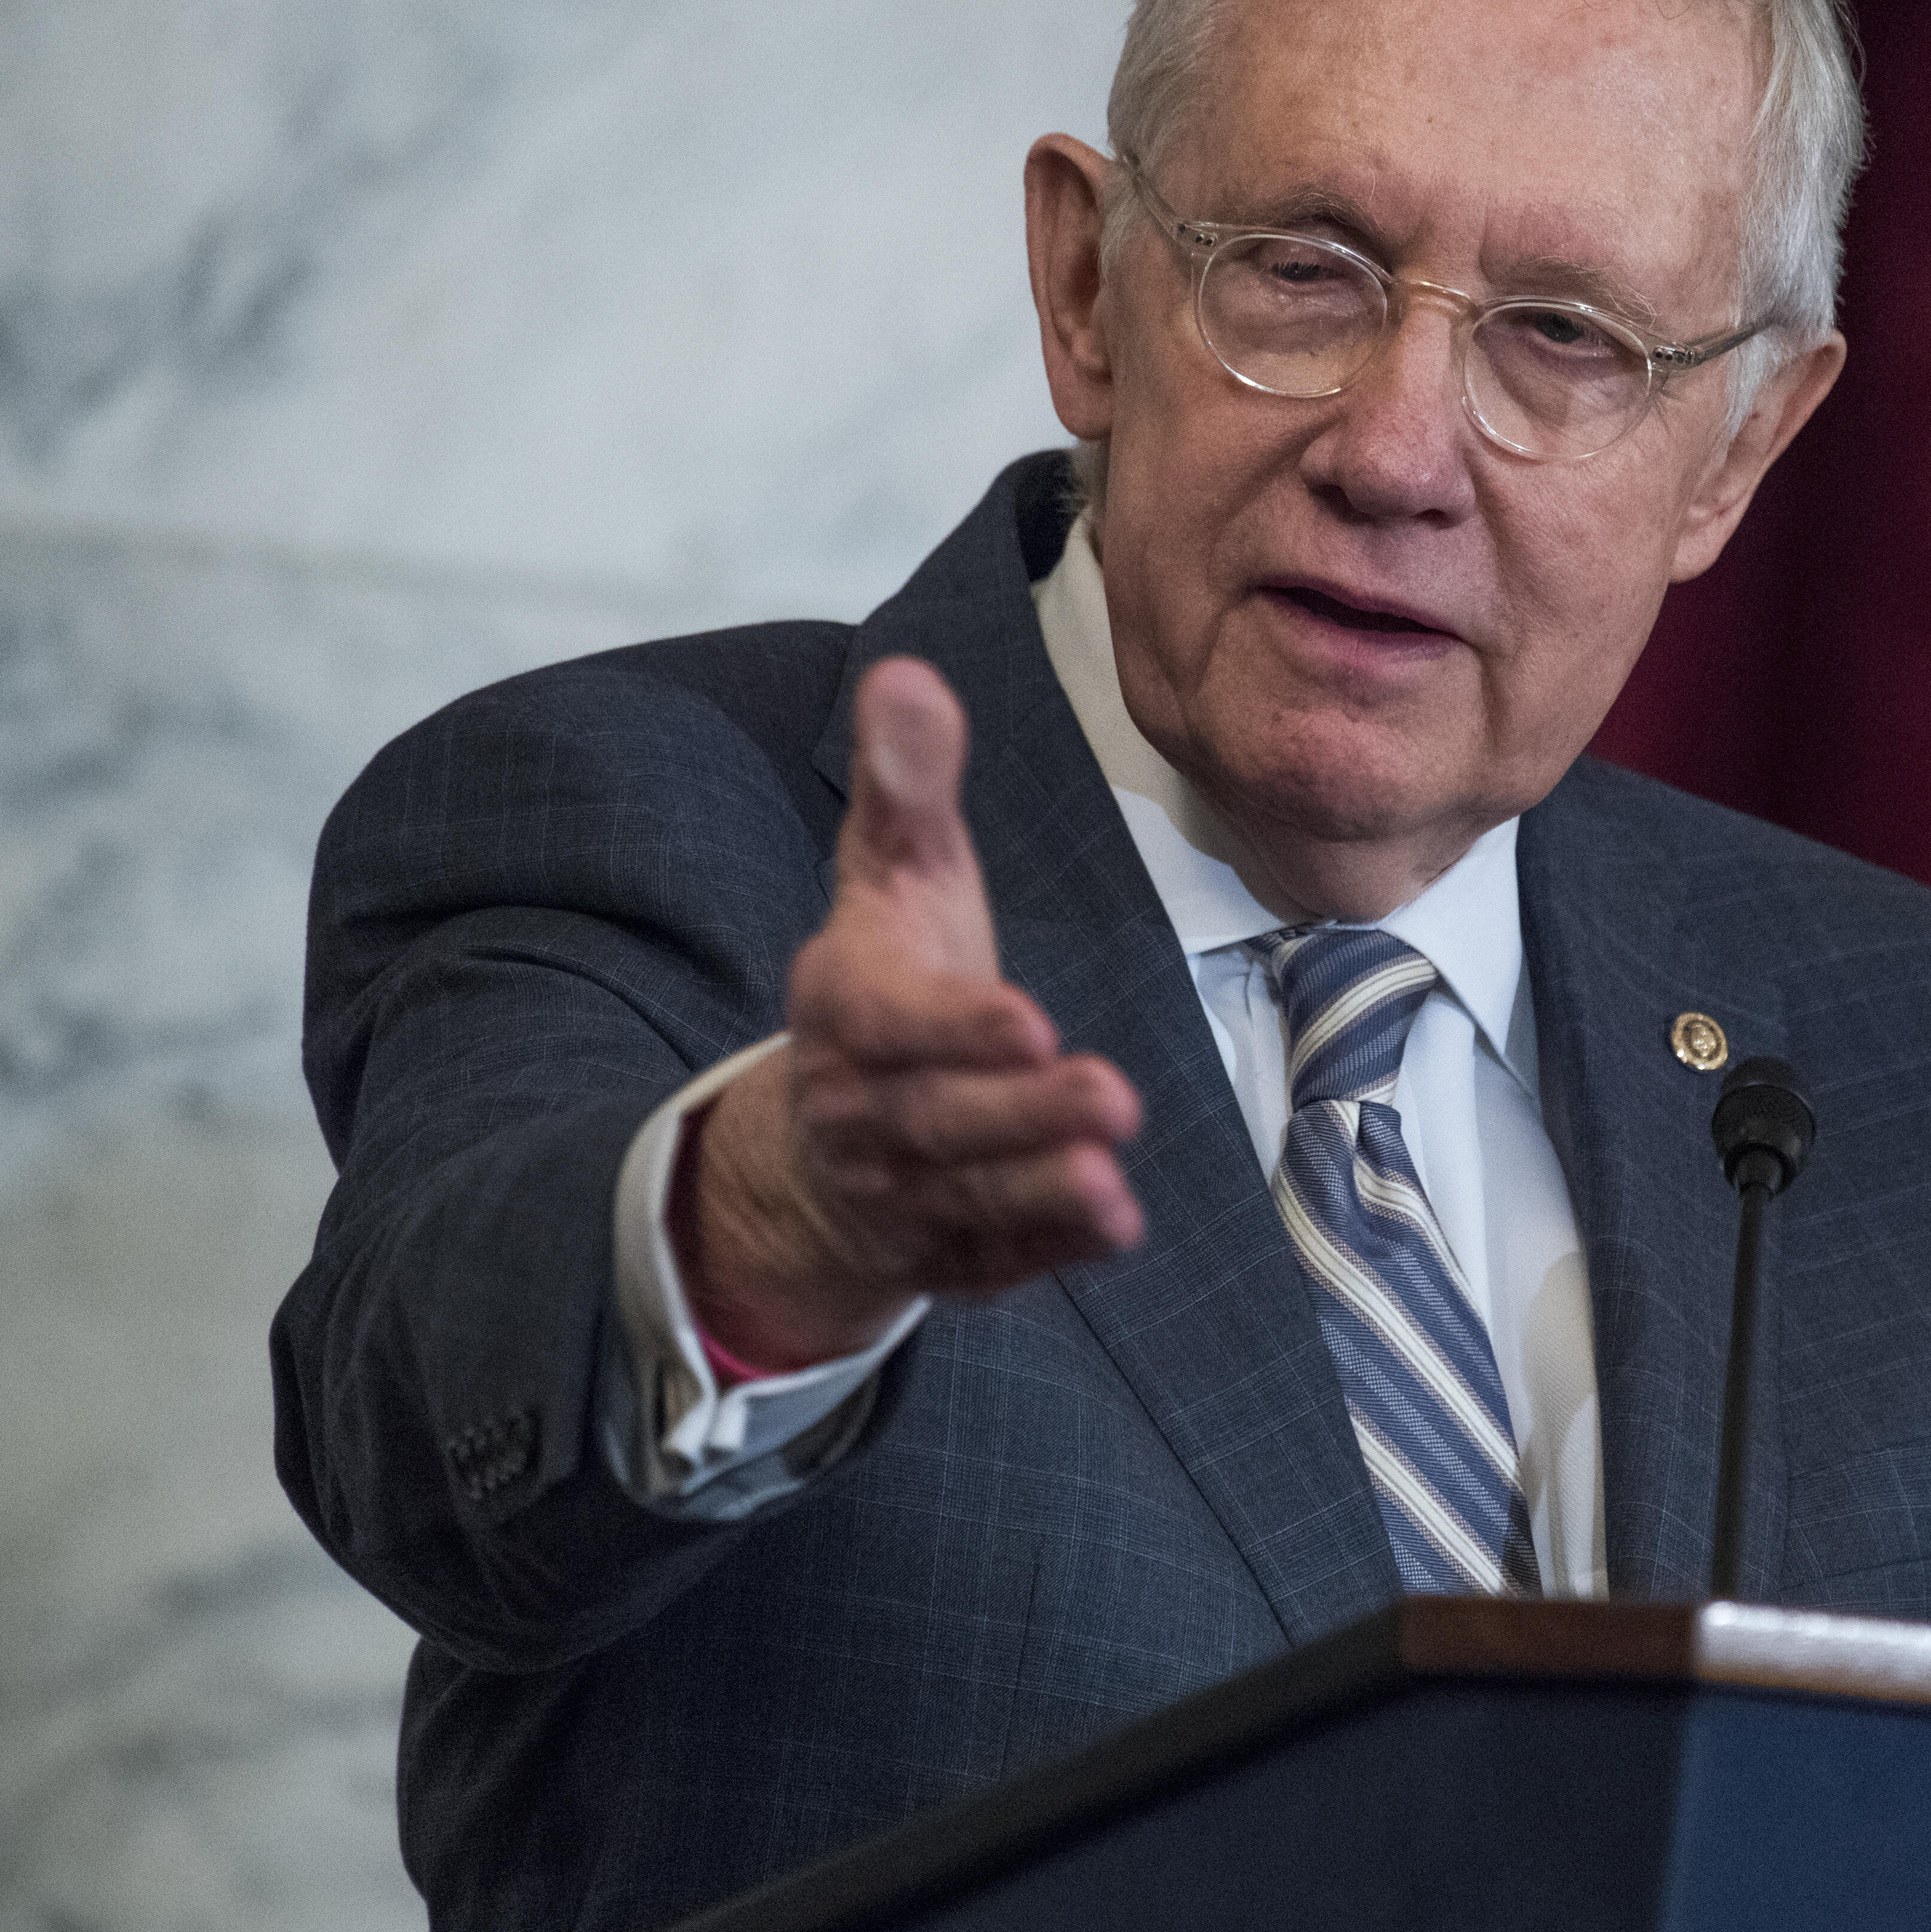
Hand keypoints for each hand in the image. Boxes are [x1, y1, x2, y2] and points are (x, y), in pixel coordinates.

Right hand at [680, 656, 1144, 1369]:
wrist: (815, 1141)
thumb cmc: (883, 983)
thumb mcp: (894, 876)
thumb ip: (909, 786)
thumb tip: (907, 672)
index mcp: (849, 1007)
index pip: (895, 1022)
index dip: (957, 1027)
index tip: (1032, 1021)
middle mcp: (864, 1107)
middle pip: (944, 1118)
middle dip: (1025, 1113)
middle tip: (1115, 1097)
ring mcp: (899, 1190)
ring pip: (969, 1196)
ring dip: (1040, 1193)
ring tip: (1111, 1180)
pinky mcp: (942, 1252)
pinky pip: (990, 1259)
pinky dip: (1046, 1252)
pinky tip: (1111, 1229)